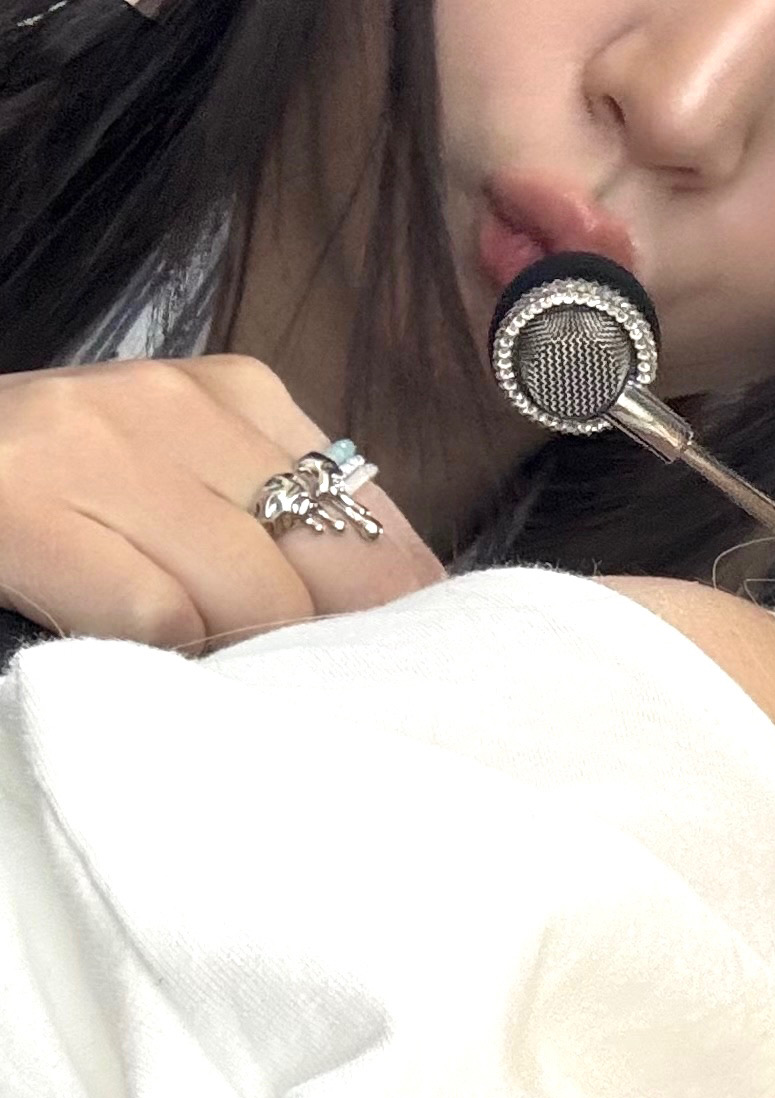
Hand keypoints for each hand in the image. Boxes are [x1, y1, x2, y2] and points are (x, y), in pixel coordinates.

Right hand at [0, 356, 444, 652]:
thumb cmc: (49, 486)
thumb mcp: (175, 472)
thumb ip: (270, 517)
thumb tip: (391, 608)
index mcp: (235, 392)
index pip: (369, 510)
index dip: (402, 600)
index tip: (413, 667)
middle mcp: (176, 403)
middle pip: (328, 558)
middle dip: (340, 645)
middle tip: (335, 704)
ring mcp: (97, 444)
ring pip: (248, 592)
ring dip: (249, 661)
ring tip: (239, 695)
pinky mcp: (27, 502)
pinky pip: (154, 617)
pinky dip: (169, 665)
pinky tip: (153, 678)